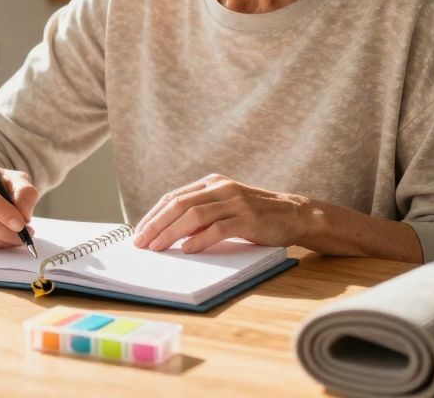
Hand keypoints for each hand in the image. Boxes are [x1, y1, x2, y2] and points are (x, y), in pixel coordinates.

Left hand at [132, 174, 309, 254]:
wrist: (295, 214)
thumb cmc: (255, 216)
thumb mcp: (225, 207)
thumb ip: (202, 214)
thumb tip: (168, 233)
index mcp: (212, 183)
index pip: (173, 197)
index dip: (153, 215)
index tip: (138, 232)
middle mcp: (221, 188)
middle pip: (179, 204)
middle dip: (156, 224)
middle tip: (140, 243)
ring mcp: (235, 201)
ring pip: (194, 215)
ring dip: (171, 233)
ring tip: (157, 248)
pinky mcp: (248, 218)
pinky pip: (218, 228)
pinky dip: (200, 239)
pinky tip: (187, 250)